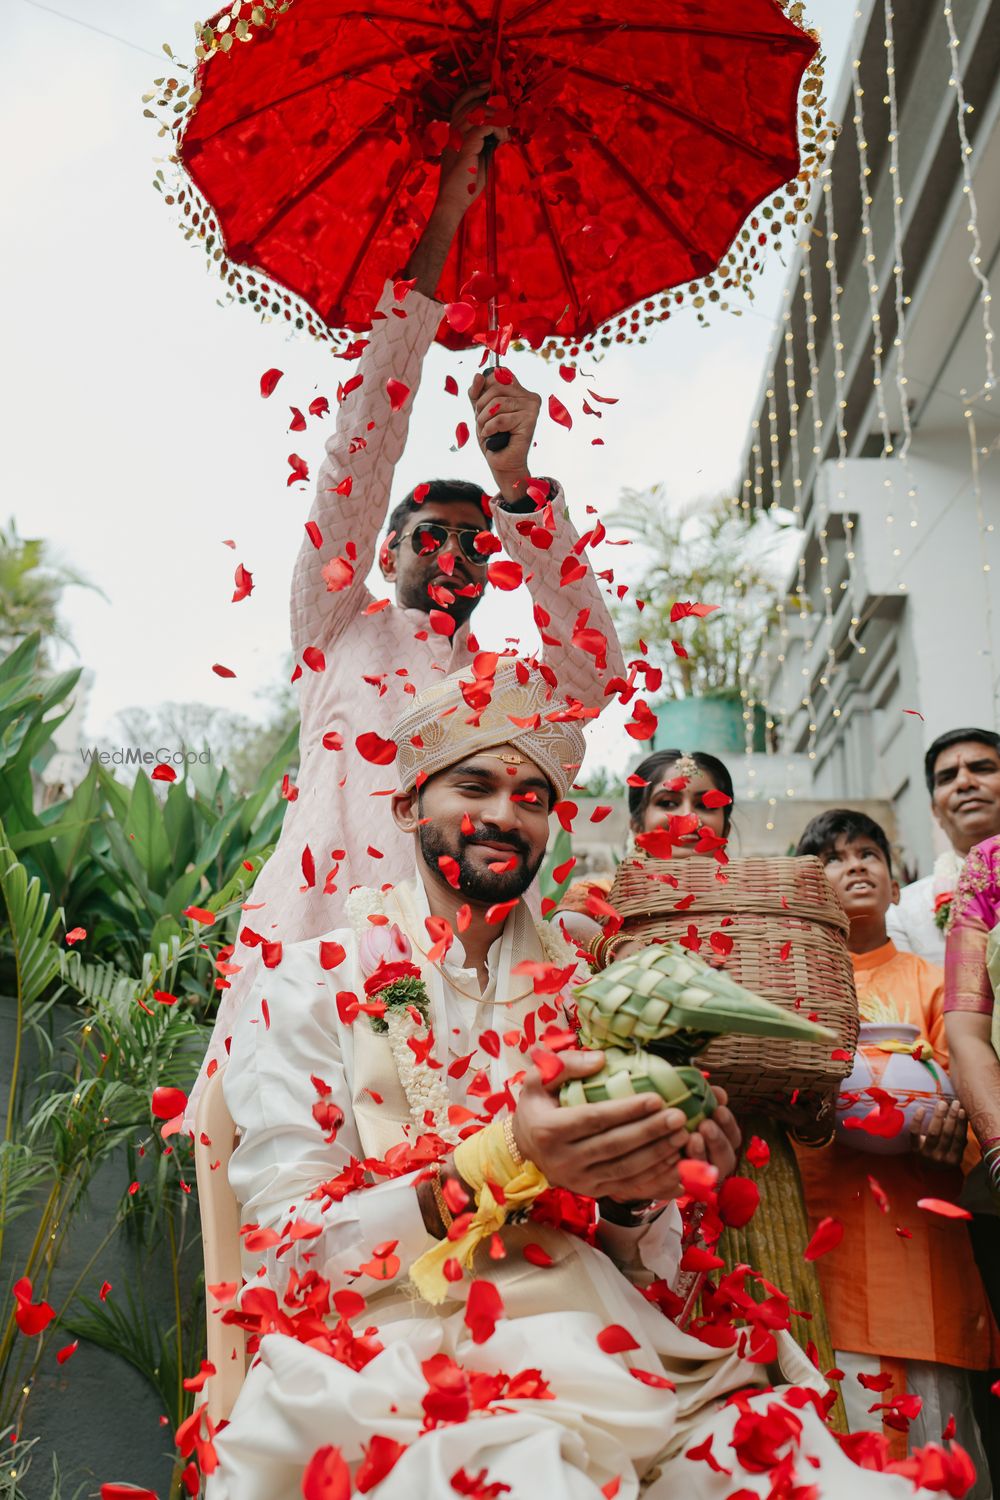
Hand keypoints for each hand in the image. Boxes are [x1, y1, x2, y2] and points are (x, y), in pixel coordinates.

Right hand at [435, 85, 509, 225]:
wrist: (453, 202)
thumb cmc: (466, 185)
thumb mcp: (478, 157)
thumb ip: (484, 141)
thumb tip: (499, 128)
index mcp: (452, 132)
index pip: (461, 101)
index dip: (474, 90)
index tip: (488, 85)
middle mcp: (452, 130)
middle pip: (473, 103)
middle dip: (494, 107)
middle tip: (506, 119)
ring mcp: (457, 136)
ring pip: (482, 112)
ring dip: (499, 121)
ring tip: (504, 137)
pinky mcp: (466, 145)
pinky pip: (486, 125)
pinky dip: (499, 130)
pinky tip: (501, 142)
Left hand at [469, 368, 540, 503]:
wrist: (502, 463)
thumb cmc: (493, 437)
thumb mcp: (480, 411)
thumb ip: (477, 393)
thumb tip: (478, 375)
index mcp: (519, 391)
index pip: (498, 374)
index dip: (483, 388)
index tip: (481, 406)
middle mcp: (529, 396)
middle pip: (496, 386)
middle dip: (481, 405)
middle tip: (482, 421)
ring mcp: (532, 407)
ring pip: (497, 403)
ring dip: (484, 420)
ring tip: (486, 430)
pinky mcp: (530, 421)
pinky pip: (500, 419)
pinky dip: (490, 429)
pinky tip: (492, 436)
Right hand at [512, 1051, 691, 1202]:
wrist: (524, 1148)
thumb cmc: (536, 1106)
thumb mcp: (539, 1078)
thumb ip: (567, 1065)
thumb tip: (601, 1059)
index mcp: (549, 1129)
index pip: (595, 1119)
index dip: (627, 1110)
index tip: (657, 1098)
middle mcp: (563, 1160)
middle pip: (614, 1146)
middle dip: (650, 1132)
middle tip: (679, 1117)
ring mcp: (578, 1180)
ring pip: (624, 1170)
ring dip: (657, 1155)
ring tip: (682, 1137)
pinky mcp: (591, 1192)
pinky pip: (627, 1186)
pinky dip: (653, 1177)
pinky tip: (674, 1164)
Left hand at [681, 1086, 740, 1181]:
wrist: (646, 1142)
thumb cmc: (673, 1119)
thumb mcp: (690, 1107)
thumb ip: (706, 1101)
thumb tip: (720, 1094)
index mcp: (720, 1143)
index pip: (733, 1137)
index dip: (728, 1124)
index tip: (719, 1109)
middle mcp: (713, 1163)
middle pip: (726, 1158)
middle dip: (718, 1140)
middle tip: (706, 1125)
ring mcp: (698, 1177)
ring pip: (707, 1170)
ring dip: (702, 1153)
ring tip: (693, 1138)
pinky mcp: (680, 1184)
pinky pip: (684, 1181)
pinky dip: (682, 1168)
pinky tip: (674, 1153)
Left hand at [911, 1098, 966, 1167]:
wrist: (926, 1168)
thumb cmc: (944, 1154)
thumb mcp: (955, 1151)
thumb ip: (960, 1138)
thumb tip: (962, 1116)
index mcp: (954, 1159)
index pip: (959, 1139)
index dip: (961, 1124)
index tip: (963, 1110)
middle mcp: (940, 1158)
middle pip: (947, 1134)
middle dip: (952, 1117)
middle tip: (954, 1103)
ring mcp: (927, 1154)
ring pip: (933, 1132)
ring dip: (939, 1116)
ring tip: (942, 1104)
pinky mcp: (914, 1149)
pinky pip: (914, 1132)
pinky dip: (918, 1120)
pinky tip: (922, 1109)